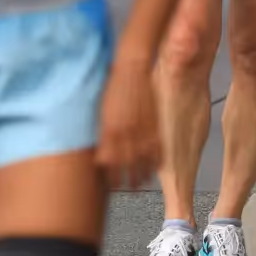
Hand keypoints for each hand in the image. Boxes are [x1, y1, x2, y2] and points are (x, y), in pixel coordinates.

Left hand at [96, 59, 159, 191]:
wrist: (132, 67)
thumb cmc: (112, 85)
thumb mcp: (101, 109)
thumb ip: (101, 130)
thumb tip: (98, 147)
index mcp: (108, 128)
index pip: (107, 160)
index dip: (108, 174)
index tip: (108, 183)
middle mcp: (124, 132)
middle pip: (124, 165)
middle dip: (123, 180)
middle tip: (123, 188)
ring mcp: (141, 130)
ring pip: (142, 161)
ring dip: (140, 175)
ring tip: (138, 184)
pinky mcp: (155, 125)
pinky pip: (157, 150)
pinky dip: (155, 162)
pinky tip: (154, 169)